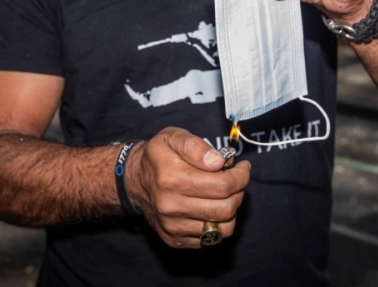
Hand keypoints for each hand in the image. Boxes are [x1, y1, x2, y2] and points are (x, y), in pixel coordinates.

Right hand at [125, 127, 249, 248]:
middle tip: (236, 180)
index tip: (243, 167)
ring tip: (225, 195)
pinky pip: (210, 240)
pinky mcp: (174, 240)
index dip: (241, 176)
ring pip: (222, 229)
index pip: (223, 186)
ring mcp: (172, 226)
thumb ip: (196, 146)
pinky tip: (211, 207)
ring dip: (231, 210)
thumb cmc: (159, 156)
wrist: (134, 181)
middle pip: (225, 209)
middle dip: (239, 192)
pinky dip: (218, 224)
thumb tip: (218, 162)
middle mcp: (171, 206)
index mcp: (172, 179)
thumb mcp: (173, 137)